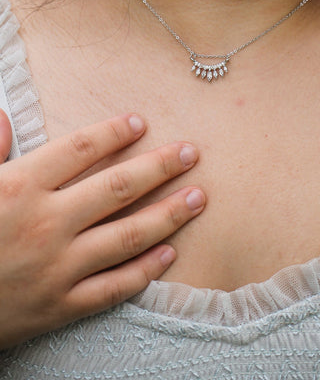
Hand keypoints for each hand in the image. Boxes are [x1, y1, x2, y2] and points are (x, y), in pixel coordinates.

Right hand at [0, 111, 203, 348]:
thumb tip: (2, 116)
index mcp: (20, 188)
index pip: (80, 149)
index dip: (114, 132)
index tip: (140, 122)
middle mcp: (46, 224)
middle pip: (117, 187)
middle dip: (160, 167)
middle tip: (190, 153)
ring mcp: (57, 268)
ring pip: (127, 236)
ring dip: (168, 214)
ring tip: (198, 198)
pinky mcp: (62, 306)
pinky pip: (114, 287)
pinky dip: (146, 270)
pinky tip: (170, 253)